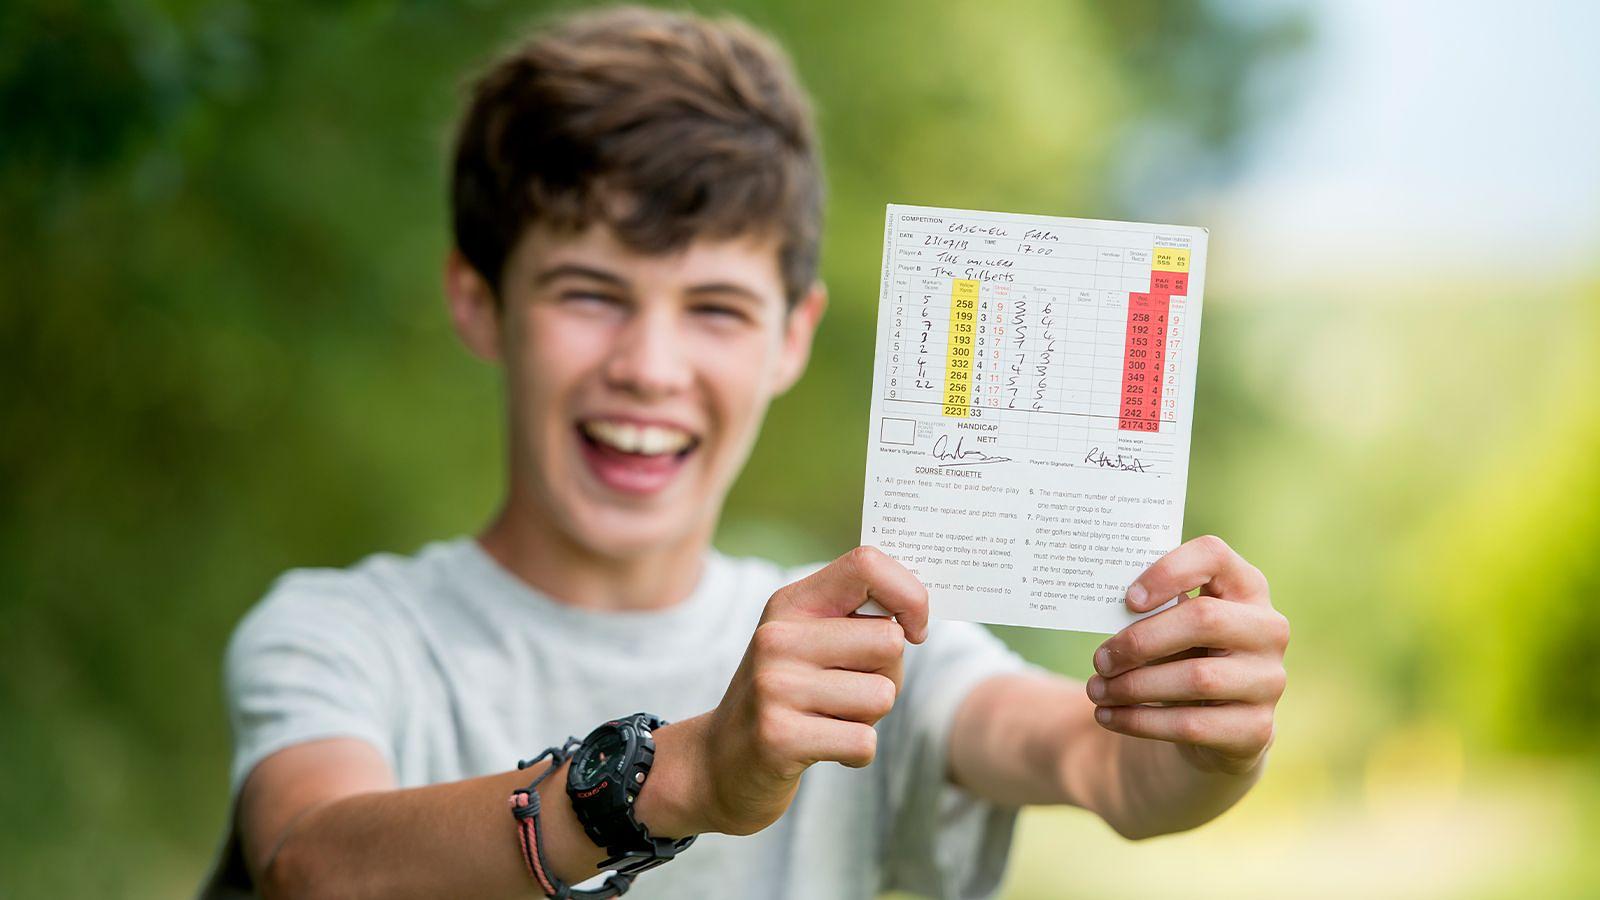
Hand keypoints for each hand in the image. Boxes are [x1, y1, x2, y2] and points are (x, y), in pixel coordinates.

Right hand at [697, 546, 927, 835]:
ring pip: (882, 695)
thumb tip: (917, 614)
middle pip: (889, 640)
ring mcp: (774, 686)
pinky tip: (823, 748)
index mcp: (791, 603)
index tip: (914, 628)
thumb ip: (858, 618)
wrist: (720, 763)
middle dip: (889, 675)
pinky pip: (863, 741)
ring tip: (830, 719)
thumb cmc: (789, 696)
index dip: (910, 595)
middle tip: (850, 692)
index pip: (866, 564)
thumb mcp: (809, 642)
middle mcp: (777, 637)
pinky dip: (855, 752)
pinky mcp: (779, 737)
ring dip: (870, 717)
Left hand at [1085, 535, 1287, 775]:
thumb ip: (1152, 612)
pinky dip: (1141, 721)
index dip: (1168, 572)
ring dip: (1134, 686)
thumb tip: (1104, 614)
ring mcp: (1269, 679)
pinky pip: (1192, 724)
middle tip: (1099, 659)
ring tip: (1096, 690)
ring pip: (1196, 678)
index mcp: (1246, 586)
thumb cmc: (1185, 654)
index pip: (1213, 555)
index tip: (1127, 600)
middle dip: (1140, 640)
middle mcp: (1268, 628)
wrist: (1220, 721)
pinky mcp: (1257, 728)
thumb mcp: (1173, 625)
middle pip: (1203, 619)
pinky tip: (1109, 717)